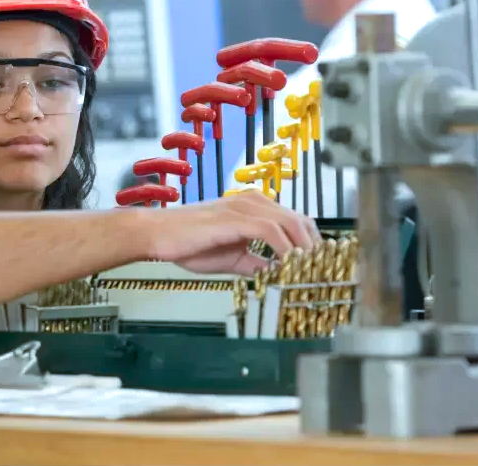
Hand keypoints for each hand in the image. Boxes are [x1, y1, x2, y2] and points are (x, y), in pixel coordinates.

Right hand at [153, 191, 319, 274]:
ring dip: (304, 250)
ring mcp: (243, 207)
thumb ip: (257, 263)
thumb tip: (279, 276)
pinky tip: (288, 266)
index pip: (295, 221)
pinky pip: (271, 232)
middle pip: (300, 220)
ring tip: (309, 273)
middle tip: (320, 273)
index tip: (318, 267)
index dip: (311, 243)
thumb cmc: (186, 243)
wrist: (156, 235)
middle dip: (315, 247)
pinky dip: (285, 249)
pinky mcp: (234, 218)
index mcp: (252, 207)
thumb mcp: (231, 258)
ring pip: (291, 223)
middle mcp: (252, 202)